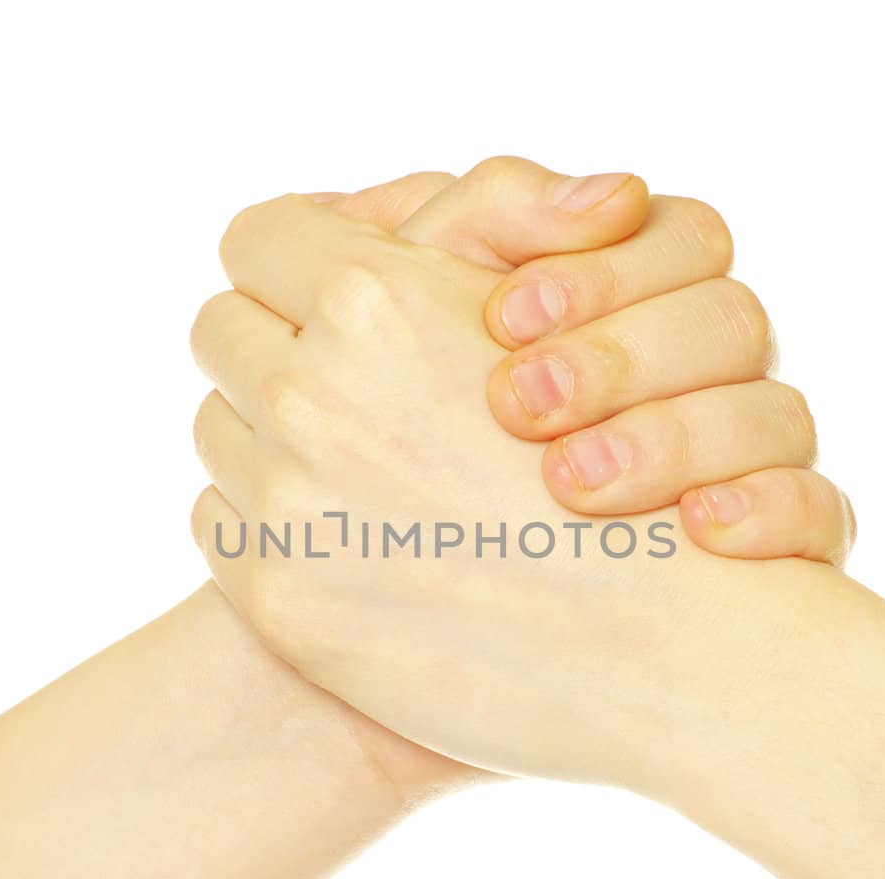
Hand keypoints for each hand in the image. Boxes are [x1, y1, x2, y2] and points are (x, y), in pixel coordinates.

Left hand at [190, 193, 839, 788]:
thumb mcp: (569, 308)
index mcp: (373, 303)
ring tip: (359, 461)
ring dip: (268, 430)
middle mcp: (311, 398)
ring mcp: (285, 507)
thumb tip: (365, 220)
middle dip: (276, 339)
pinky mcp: (278, 601)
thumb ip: (467, 231)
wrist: (668, 652)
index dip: (300, 253)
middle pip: (221, 327)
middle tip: (348, 376)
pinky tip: (353, 532)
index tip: (331, 285)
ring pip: (216, 426)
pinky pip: (218, 519)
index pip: (259, 237)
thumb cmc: (643, 469)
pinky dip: (267, 518)